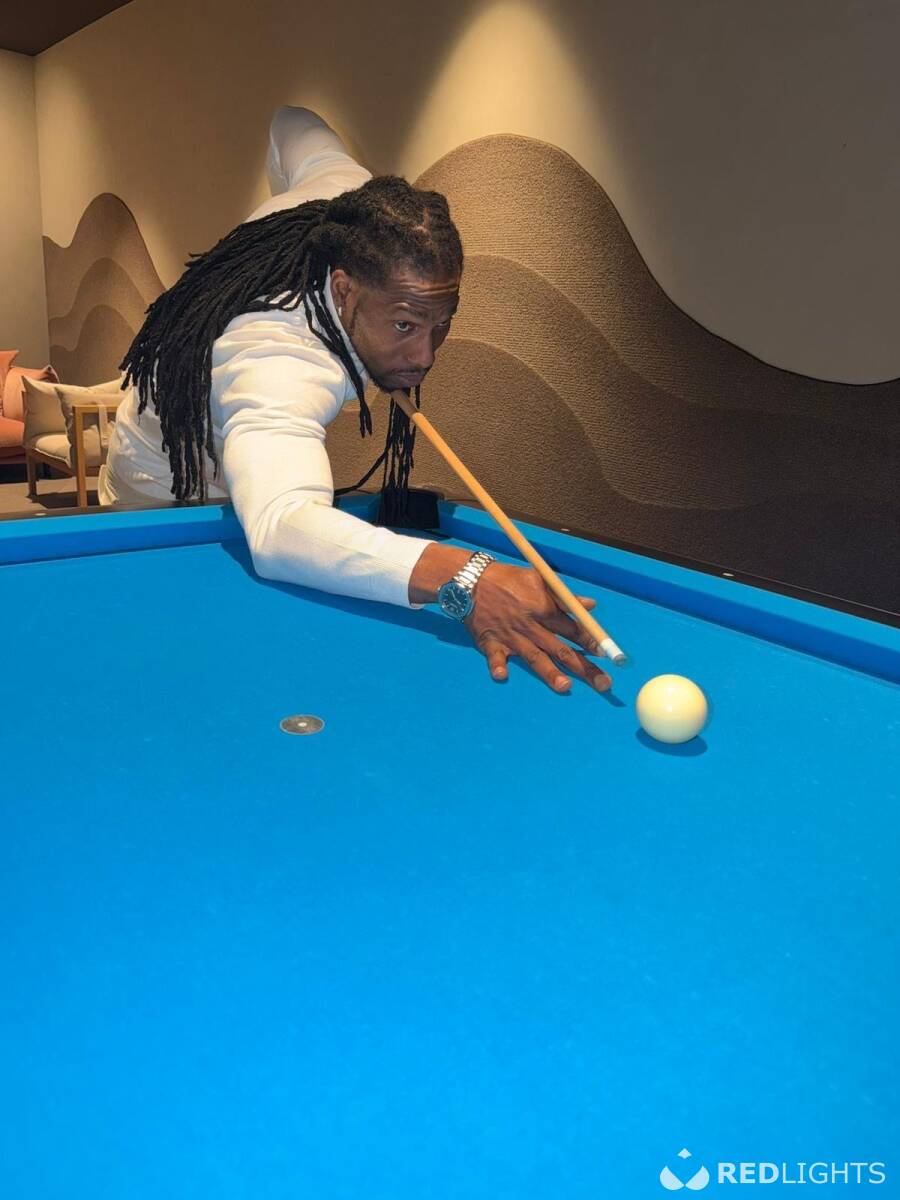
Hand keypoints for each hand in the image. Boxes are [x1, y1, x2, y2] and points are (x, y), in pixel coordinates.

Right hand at [466, 562, 611, 693]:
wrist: (471, 580)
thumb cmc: (507, 579)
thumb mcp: (539, 580)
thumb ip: (565, 597)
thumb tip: (591, 606)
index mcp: (544, 609)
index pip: (573, 629)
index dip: (590, 641)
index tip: (605, 654)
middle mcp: (531, 626)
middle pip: (561, 649)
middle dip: (583, 667)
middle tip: (603, 684)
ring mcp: (511, 637)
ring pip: (534, 657)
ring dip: (550, 672)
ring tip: (565, 687)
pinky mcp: (490, 643)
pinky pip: (495, 657)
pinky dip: (498, 666)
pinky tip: (503, 676)